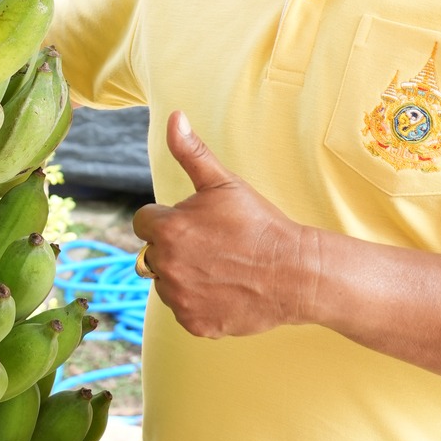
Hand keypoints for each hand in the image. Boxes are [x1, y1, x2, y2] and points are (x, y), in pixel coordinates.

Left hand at [131, 112, 318, 337]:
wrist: (296, 272)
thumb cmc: (260, 223)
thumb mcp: (224, 183)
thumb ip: (191, 152)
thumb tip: (174, 117)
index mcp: (167, 229)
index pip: (143, 223)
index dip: (168, 220)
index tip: (196, 224)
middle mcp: (166, 266)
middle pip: (153, 254)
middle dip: (174, 248)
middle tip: (213, 247)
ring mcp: (180, 298)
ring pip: (166, 284)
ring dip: (183, 277)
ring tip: (220, 268)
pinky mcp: (195, 324)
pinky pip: (184, 310)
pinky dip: (199, 304)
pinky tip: (225, 291)